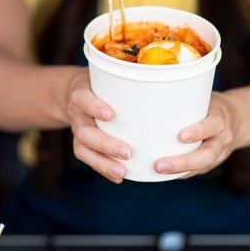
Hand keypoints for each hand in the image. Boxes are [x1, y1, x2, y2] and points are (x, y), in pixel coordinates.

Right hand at [66, 68, 130, 182]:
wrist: (77, 92)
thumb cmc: (104, 82)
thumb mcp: (109, 74)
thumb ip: (129, 78)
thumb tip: (172, 82)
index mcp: (82, 91)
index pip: (82, 97)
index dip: (93, 106)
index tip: (110, 114)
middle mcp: (77, 111)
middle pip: (84, 130)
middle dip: (104, 143)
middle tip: (127, 152)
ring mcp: (77, 128)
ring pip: (82, 147)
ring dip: (103, 161)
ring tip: (122, 171)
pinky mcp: (81, 142)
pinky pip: (88, 158)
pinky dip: (103, 168)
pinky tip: (120, 177)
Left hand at [154, 92, 237, 177]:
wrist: (238, 119)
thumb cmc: (210, 105)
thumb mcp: (204, 96)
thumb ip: (185, 99)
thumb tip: (149, 98)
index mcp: (221, 117)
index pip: (214, 124)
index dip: (199, 131)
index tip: (180, 136)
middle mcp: (223, 138)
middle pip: (208, 154)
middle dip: (184, 162)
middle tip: (159, 164)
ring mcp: (220, 153)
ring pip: (203, 166)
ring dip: (179, 171)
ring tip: (157, 170)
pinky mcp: (213, 162)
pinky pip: (198, 171)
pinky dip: (182, 173)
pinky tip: (164, 174)